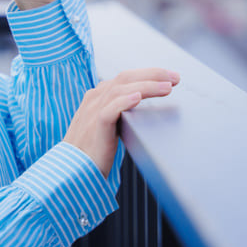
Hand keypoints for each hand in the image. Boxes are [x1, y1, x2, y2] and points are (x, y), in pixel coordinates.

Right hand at [63, 67, 180, 177]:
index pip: (125, 77)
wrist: (71, 172)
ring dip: (147, 86)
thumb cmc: (91, 152)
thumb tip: (140, 107)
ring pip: (121, 89)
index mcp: (96, 97)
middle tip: (175, 78)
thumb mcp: (104, 126)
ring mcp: (93, 111)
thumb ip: (117, 113)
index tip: (169, 78)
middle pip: (125, 77)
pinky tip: (138, 98)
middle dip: (153, 75)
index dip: (148, 74)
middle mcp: (94, 99)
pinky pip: (110, 110)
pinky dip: (124, 101)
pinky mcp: (95, 127)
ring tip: (167, 88)